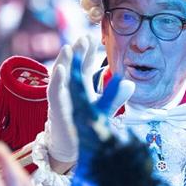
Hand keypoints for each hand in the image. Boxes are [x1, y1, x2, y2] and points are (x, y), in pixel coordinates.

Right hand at [46, 36, 133, 171]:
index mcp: (79, 88)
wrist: (71, 148)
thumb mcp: (102, 109)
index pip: (84, 67)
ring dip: (64, 61)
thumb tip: (130, 84)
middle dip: (77, 53)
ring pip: (60, 76)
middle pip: (72, 67)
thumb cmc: (84, 127)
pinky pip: (54, 93)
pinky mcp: (55, 109)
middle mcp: (68, 90)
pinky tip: (61, 69)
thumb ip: (115, 97)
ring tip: (69, 48)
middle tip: (83, 38)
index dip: (87, 53)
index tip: (92, 38)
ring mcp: (61, 98)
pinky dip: (56, 81)